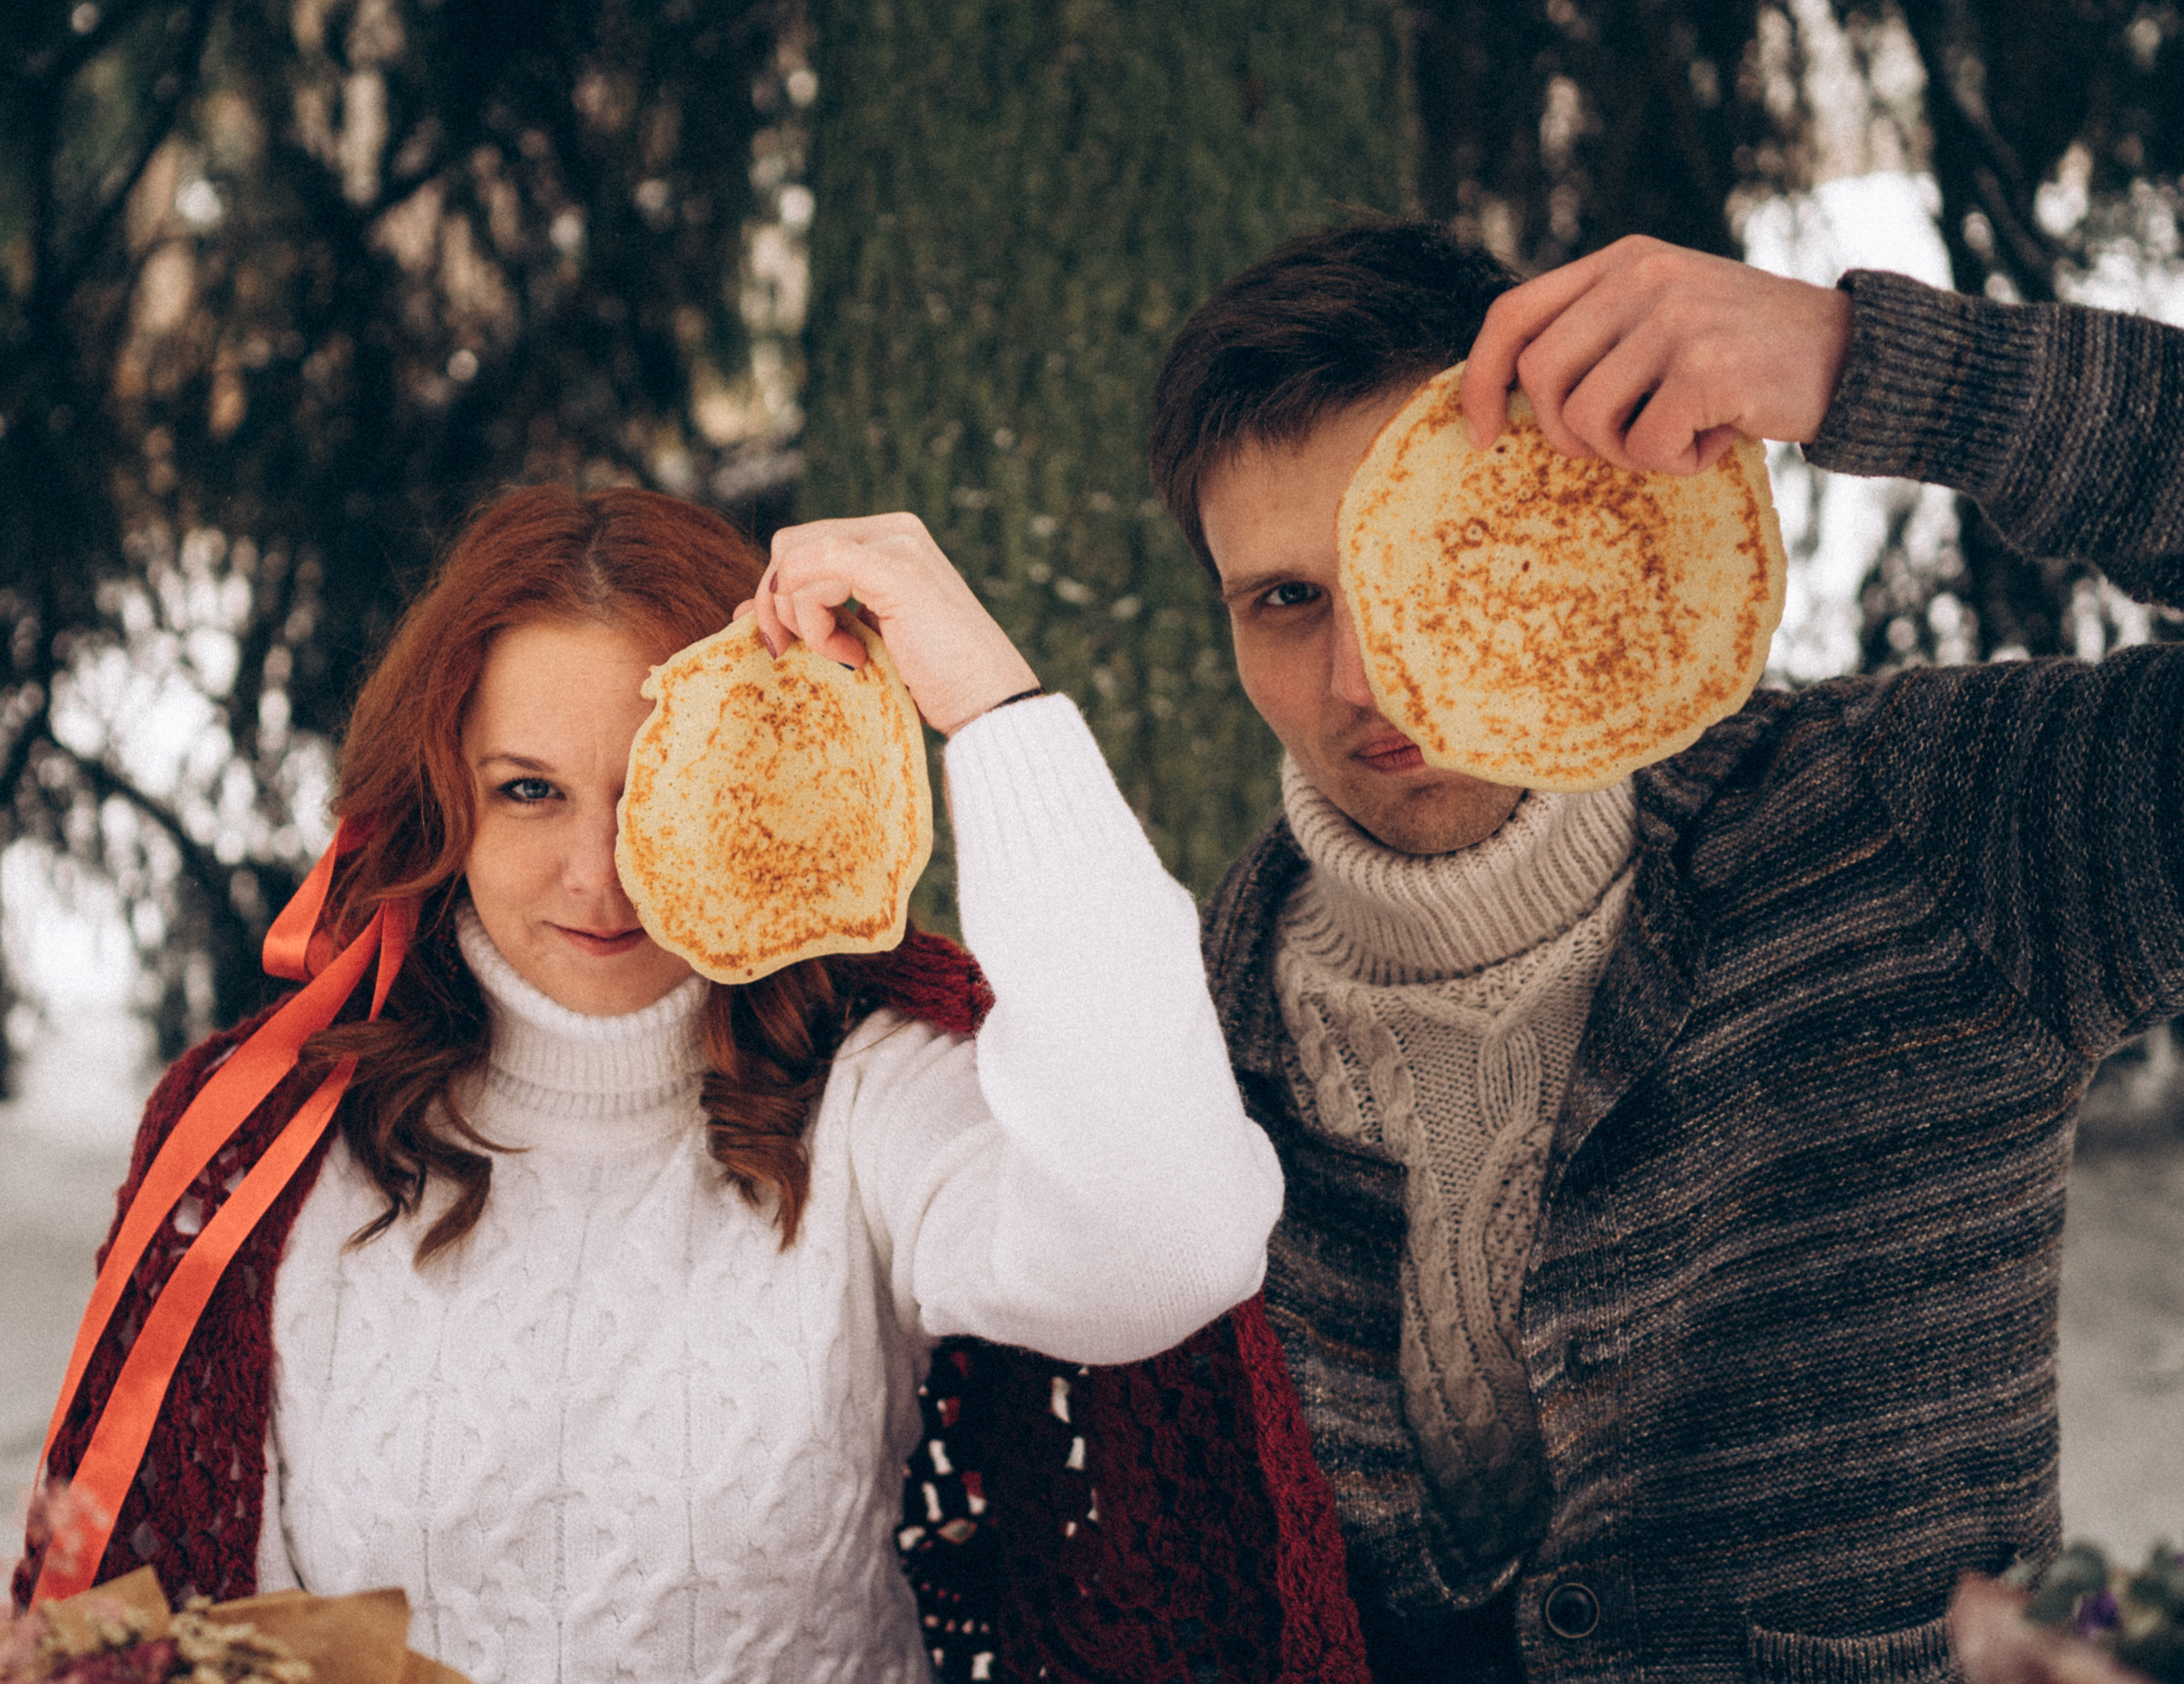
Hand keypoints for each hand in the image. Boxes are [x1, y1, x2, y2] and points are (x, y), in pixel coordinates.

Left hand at [740, 512, 1039, 736]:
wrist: (988, 704)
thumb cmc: (931, 681)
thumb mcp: (861, 638)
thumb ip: (812, 614)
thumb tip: (738, 608)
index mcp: (888, 539)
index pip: (800, 546)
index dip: (778, 595)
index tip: (790, 647)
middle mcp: (893, 530)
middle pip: (788, 547)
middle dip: (777, 605)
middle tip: (796, 653)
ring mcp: (896, 544)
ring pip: (795, 561)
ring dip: (803, 621)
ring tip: (846, 657)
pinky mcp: (895, 568)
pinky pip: (815, 572)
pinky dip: (815, 621)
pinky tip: (851, 655)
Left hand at [1459, 235, 1852, 474]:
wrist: (1853, 356)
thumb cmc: (1745, 356)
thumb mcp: (1664, 319)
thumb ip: (1596, 336)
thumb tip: (1507, 396)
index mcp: (1621, 261)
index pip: (1511, 314)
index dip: (1479, 379)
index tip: (1481, 433)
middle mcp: (1641, 277)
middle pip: (1539, 379)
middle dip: (1567, 434)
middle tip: (1625, 441)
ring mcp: (1674, 318)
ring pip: (1584, 421)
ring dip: (1627, 452)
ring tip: (1681, 434)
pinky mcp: (1706, 367)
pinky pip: (1643, 448)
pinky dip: (1676, 464)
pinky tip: (1717, 439)